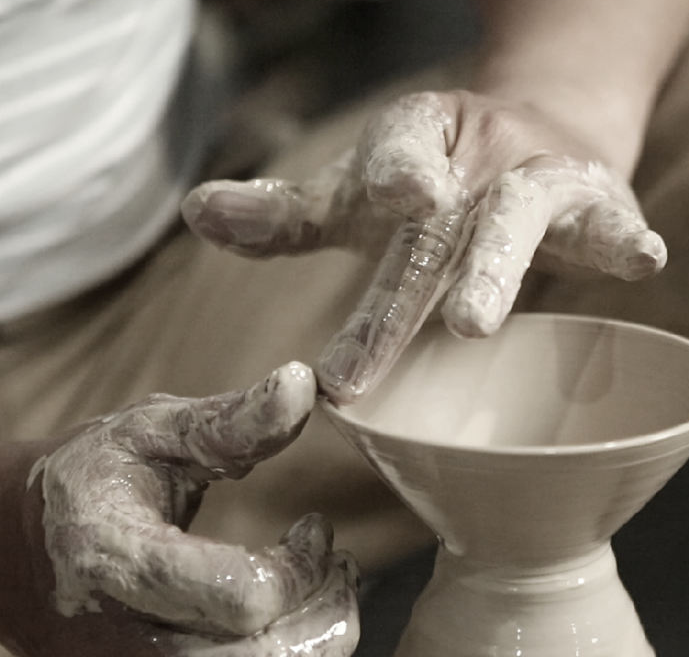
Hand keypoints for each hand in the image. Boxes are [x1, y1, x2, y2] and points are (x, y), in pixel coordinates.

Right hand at [2, 363, 358, 656]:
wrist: (28, 547)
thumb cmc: (96, 476)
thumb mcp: (152, 431)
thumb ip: (230, 419)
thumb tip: (303, 382)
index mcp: (119, 557)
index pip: (238, 596)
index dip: (299, 567)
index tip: (316, 527)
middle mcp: (125, 635)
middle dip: (322, 609)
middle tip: (335, 562)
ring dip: (313, 638)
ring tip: (321, 584)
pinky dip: (285, 653)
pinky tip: (289, 613)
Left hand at [182, 90, 665, 402]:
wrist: (540, 128)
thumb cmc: (438, 178)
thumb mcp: (362, 193)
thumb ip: (288, 214)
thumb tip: (195, 212)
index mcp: (418, 139)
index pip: (394, 158)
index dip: (391, 176)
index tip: (389, 200)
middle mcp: (479, 151)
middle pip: (436, 224)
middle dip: (398, 296)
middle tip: (354, 371)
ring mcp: (541, 174)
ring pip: (521, 215)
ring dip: (497, 268)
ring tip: (471, 321)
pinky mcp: (598, 205)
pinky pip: (612, 224)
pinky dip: (623, 241)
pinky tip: (641, 261)